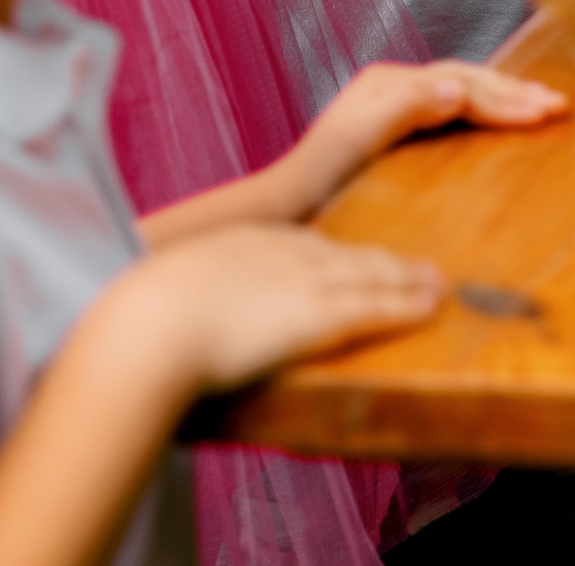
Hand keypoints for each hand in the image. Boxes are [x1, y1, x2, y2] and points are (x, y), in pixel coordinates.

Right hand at [140, 222, 441, 392]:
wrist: (148, 324)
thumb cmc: (139, 320)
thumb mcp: (163, 297)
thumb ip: (178, 306)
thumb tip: (164, 330)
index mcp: (242, 243)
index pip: (303, 244)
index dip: (334, 252)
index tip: (352, 258)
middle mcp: (280, 253)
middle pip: (345, 252)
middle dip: (382, 260)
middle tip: (414, 266)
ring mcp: (303, 280)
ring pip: (370, 276)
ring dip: (406, 280)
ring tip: (435, 284)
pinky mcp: (320, 313)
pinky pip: (375, 307)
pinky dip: (406, 307)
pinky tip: (430, 307)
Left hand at [285, 60, 566, 211]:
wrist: (284, 206)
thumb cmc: (316, 180)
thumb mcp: (357, 141)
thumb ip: (404, 110)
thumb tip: (454, 87)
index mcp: (388, 84)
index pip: (462, 83)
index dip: (505, 96)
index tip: (543, 111)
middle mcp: (392, 86)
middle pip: (467, 79)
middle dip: (514, 91)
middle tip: (558, 105)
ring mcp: (394, 104)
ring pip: (464, 90)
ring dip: (505, 98)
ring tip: (543, 107)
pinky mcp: (398, 127)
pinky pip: (454, 109)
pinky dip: (486, 112)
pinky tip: (503, 123)